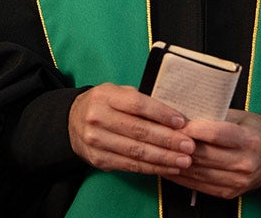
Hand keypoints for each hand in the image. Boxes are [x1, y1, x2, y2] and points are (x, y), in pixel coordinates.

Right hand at [68, 83, 195, 176]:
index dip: (161, 114)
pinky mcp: (98, 160)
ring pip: (136, 152)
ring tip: (184, 160)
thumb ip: (141, 100)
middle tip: (189, 145)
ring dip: (163, 158)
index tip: (182, 122)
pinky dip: (151, 168)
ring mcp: (96, 141)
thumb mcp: (117, 92)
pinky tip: (168, 167)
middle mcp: (98, 118)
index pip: (138, 105)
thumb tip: (174, 116)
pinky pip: (129, 165)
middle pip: (138, 131)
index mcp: (106, 96)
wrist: (71, 121)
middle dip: (167, 140)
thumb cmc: (104, 104)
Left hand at [169, 109, 260, 199]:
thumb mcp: (239, 117)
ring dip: (176, 163)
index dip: (193, 129)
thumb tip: (185, 114)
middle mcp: (245, 163)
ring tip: (160, 153)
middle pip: (205, 155)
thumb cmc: (251, 131)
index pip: (216, 134)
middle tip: (161, 137)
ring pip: (199, 172)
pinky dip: (182, 177)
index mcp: (249, 140)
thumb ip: (215, 117)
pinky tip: (170, 168)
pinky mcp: (229, 193)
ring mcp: (238, 181)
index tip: (175, 123)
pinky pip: (200, 186)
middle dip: (180, 146)